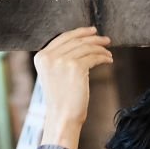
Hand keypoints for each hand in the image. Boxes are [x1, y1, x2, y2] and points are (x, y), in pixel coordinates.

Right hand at [34, 27, 112, 148]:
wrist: (62, 116)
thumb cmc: (60, 99)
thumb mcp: (53, 75)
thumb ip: (59, 58)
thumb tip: (80, 43)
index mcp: (41, 57)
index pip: (63, 37)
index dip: (79, 32)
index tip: (92, 32)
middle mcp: (50, 57)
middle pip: (76, 40)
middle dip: (93, 38)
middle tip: (105, 40)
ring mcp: (62, 61)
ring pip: (87, 47)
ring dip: (100, 49)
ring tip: (108, 53)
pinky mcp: (76, 67)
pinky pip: (93, 57)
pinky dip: (103, 57)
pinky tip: (108, 60)